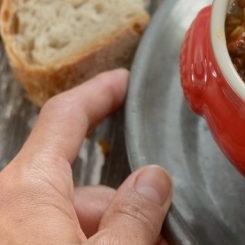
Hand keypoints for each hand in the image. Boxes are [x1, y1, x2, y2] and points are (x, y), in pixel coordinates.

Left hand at [0, 69, 172, 244]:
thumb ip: (135, 215)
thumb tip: (154, 181)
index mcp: (27, 189)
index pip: (65, 116)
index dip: (99, 93)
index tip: (122, 81)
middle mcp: (7, 205)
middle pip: (81, 185)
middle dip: (125, 204)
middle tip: (163, 231)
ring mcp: (7, 231)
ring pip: (68, 218)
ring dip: (109, 231)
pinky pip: (50, 238)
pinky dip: (87, 242)